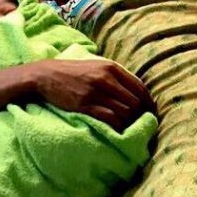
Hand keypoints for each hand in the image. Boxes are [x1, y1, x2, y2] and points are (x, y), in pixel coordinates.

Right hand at [29, 59, 153, 129]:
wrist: (46, 75)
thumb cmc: (74, 73)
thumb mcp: (98, 67)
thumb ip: (116, 77)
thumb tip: (137, 93)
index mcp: (112, 68)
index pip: (140, 87)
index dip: (148, 103)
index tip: (151, 112)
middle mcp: (106, 78)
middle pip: (135, 101)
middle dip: (141, 115)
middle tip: (141, 124)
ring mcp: (95, 91)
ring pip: (125, 111)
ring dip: (129, 122)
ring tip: (129, 127)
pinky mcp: (85, 104)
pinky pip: (110, 118)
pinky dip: (117, 126)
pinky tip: (117, 129)